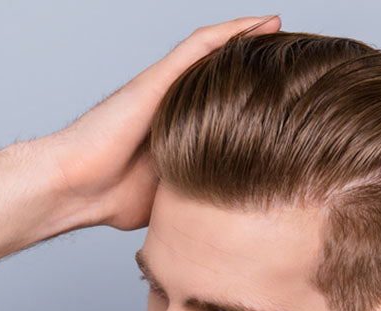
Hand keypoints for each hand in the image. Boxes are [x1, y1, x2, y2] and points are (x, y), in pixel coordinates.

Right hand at [0, 15, 280, 263]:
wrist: (77, 186)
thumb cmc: (112, 197)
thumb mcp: (178, 196)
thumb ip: (203, 193)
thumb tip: (239, 217)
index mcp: (183, 129)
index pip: (232, 105)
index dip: (263, 99)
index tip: (298, 100)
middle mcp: (177, 102)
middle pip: (228, 75)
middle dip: (264, 66)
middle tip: (303, 61)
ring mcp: (167, 88)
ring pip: (219, 53)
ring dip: (254, 40)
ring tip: (288, 32)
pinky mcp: (159, 78)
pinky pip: (202, 44)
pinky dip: (234, 31)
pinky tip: (263, 23)